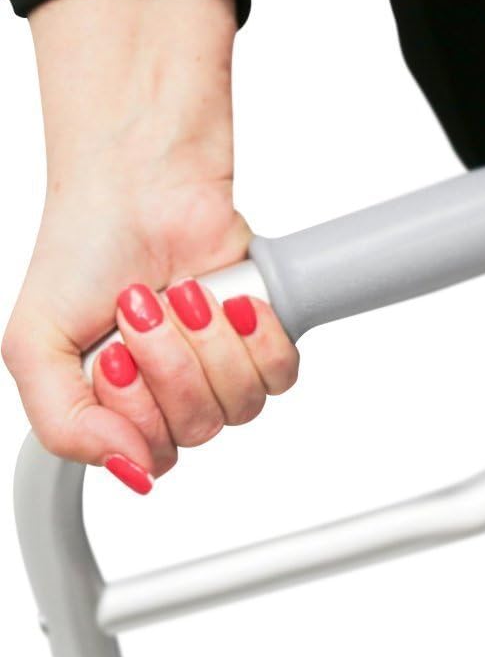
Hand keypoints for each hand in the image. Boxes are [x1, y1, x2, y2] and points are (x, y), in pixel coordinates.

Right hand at [1, 0, 297, 493]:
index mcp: (121, 406)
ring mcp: (223, 367)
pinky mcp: (264, 338)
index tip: (113, 356)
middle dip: (171, 365)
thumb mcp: (33, 344)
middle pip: (201, 430)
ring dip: (209, 345)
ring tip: (181, 296)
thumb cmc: (83, 251)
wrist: (139, 185)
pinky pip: (280, 375)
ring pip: (243, 405)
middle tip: (143, 311)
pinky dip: (256, 337)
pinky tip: (229, 302)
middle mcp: (175, 394)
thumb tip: (127, 471)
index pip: (154, 458)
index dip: (139, 412)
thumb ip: (62, 425)